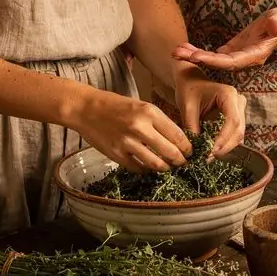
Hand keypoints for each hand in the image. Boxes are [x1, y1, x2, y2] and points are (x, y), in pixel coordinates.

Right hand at [71, 88, 191, 171]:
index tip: (190, 152)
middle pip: (170, 152)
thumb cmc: (115, 105)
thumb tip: (177, 139)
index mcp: (149, 112)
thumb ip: (158, 121)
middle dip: (180, 160)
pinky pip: (138, 168)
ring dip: (165, 168)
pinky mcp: (117, 155)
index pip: (177, 134)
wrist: (86, 109)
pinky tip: (148, 166)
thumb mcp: (140, 106)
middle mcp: (140, 127)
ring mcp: (127, 143)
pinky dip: (146, 170)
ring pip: (156, 164)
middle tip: (183, 163)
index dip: (187, 147)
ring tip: (167, 167)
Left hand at [172, 7, 276, 70]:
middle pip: (217, 63)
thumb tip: (275, 24)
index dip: (213, 60)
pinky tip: (184, 49)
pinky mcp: (231, 51)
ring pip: (212, 60)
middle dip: (197, 59)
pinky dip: (199, 52)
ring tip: (175, 51)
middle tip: (176, 54)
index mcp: (254, 56)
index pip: (230, 61)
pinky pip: (212, 54)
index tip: (195, 57)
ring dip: (193, 56)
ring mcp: (236, 56)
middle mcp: (242, 60)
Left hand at [173, 64, 246, 153]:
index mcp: (228, 94)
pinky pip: (235, 136)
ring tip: (207, 156)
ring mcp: (240, 110)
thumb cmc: (188, 91)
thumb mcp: (187, 107)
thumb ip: (192, 126)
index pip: (233, 120)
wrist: (191, 83)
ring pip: (239, 135)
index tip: (210, 150)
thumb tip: (196, 149)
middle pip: (239, 130)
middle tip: (207, 158)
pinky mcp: (236, 119)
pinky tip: (211, 151)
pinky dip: (225, 145)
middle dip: (224, 147)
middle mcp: (239, 101)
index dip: (224, 138)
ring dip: (225, 148)